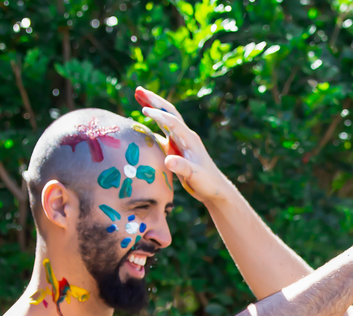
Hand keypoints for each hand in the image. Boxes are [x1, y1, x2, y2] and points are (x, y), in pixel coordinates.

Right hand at [135, 86, 229, 202]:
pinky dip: (152, 125)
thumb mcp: (195, 175)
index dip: (159, 115)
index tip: (144, 110)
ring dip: (152, 107)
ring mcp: (180, 141)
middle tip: (138, 89)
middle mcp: (184, 136)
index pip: (172, 122)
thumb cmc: (207, 182)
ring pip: (164, 119)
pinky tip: (141, 124)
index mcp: (189, 139)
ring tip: (138, 96)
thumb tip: (168, 160)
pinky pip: (162, 133)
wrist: (214, 189)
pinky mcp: (176, 149)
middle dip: (154, 100)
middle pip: (169, 112)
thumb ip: (182, 167)